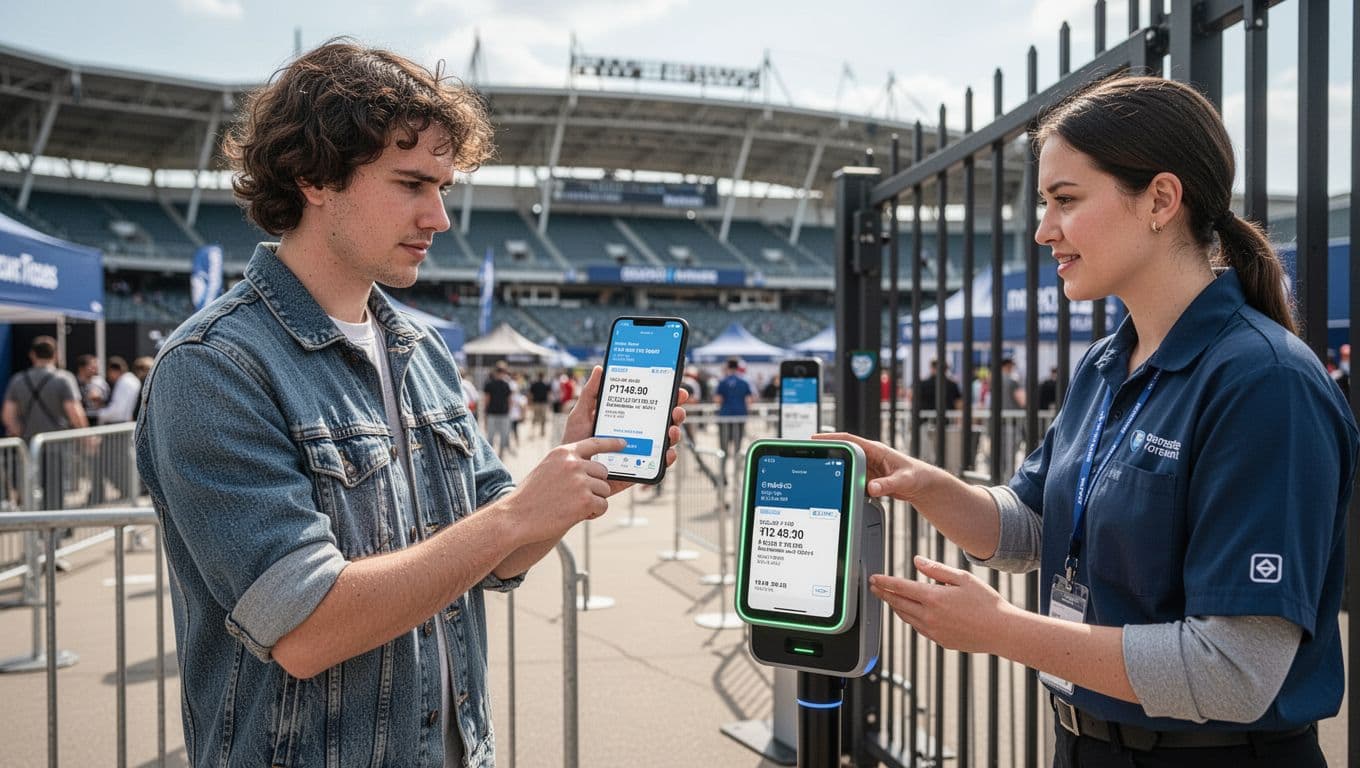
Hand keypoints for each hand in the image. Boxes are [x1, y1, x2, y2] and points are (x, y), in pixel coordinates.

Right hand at [508, 436, 620, 540]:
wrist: (516, 517)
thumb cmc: (530, 497)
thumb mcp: (547, 470)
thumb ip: (567, 465)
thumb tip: (592, 469)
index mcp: (563, 452)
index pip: (594, 443)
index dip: (611, 443)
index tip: (623, 444)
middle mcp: (573, 463)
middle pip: (602, 471)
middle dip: (596, 485)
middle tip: (579, 497)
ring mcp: (580, 481)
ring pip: (604, 489)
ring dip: (594, 500)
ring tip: (574, 507)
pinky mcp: (585, 500)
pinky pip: (603, 505)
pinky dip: (594, 513)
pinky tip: (577, 515)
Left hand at [562, 365, 688, 495]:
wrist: (570, 471)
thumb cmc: (575, 441)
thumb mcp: (581, 414)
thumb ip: (590, 393)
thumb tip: (599, 369)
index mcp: (628, 418)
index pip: (652, 405)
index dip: (667, 396)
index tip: (677, 389)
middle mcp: (638, 433)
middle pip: (664, 421)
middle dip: (676, 413)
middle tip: (677, 409)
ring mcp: (641, 451)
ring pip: (666, 441)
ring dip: (675, 434)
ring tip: (671, 430)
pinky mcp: (639, 468)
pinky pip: (659, 464)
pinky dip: (668, 459)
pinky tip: (668, 453)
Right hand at [814, 432, 932, 500]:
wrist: (922, 486)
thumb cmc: (917, 476)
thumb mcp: (903, 480)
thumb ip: (887, 484)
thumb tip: (872, 488)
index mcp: (876, 450)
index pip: (849, 441)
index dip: (831, 438)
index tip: (815, 439)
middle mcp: (870, 457)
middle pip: (843, 453)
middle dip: (827, 453)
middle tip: (809, 455)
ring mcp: (868, 468)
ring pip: (846, 467)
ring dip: (834, 470)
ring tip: (818, 474)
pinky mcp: (868, 479)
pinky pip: (852, 479)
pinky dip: (844, 483)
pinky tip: (837, 489)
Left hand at [869, 556, 1019, 654]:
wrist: (1002, 631)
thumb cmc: (986, 602)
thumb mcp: (963, 578)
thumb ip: (936, 570)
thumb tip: (917, 561)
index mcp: (934, 598)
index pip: (900, 587)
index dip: (884, 582)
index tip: (873, 578)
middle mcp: (929, 616)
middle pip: (898, 603)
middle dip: (884, 594)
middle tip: (874, 587)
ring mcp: (933, 631)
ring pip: (906, 617)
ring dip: (895, 606)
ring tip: (888, 598)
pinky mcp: (940, 641)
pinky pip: (918, 628)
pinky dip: (910, 618)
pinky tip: (910, 613)